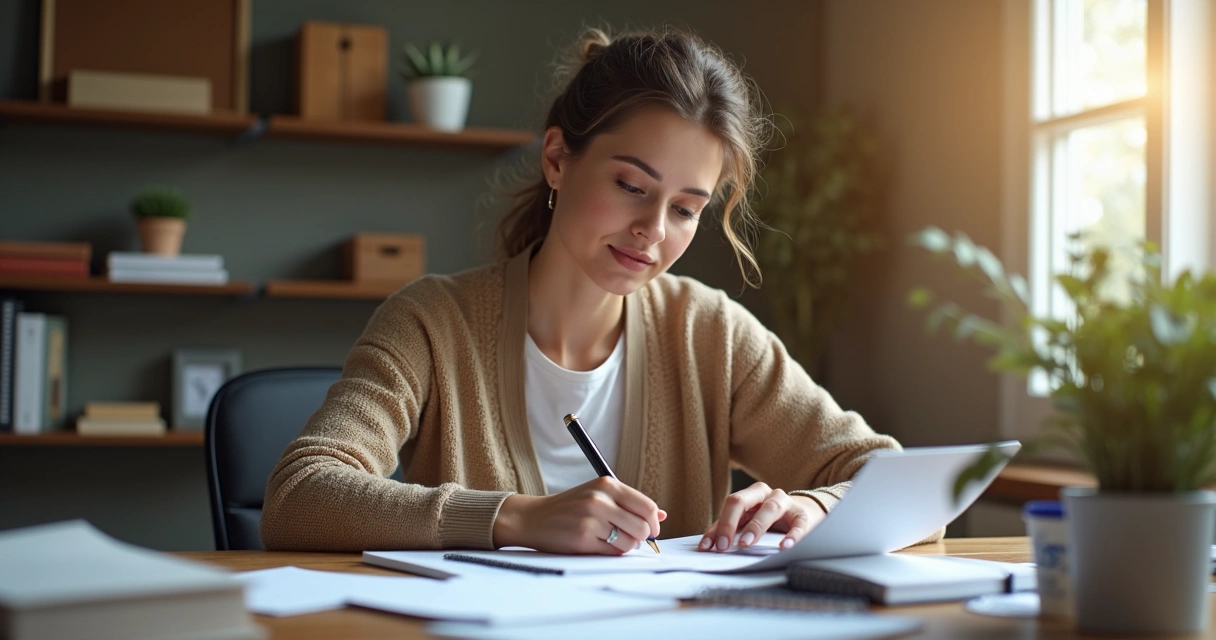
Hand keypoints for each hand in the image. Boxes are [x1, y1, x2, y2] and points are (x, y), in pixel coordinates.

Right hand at [492, 476, 665, 554]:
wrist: (533, 517)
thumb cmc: (570, 507)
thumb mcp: (599, 495)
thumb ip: (630, 503)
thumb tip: (663, 515)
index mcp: (607, 484)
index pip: (647, 506)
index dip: (654, 523)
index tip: (651, 531)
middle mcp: (600, 499)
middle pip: (642, 526)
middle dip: (641, 538)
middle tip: (631, 539)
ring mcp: (591, 519)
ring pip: (629, 542)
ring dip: (625, 546)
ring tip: (611, 540)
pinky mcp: (582, 538)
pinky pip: (613, 552)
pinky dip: (611, 552)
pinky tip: (599, 545)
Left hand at [699, 482, 825, 552]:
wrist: (804, 517)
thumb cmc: (769, 520)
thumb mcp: (748, 522)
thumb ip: (727, 530)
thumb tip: (706, 545)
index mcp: (750, 495)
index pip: (730, 505)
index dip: (719, 524)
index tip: (710, 547)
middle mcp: (766, 494)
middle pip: (743, 501)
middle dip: (730, 522)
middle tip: (723, 546)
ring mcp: (786, 503)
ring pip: (770, 508)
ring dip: (756, 526)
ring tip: (746, 544)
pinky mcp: (803, 516)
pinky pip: (798, 524)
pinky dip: (792, 535)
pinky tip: (785, 547)